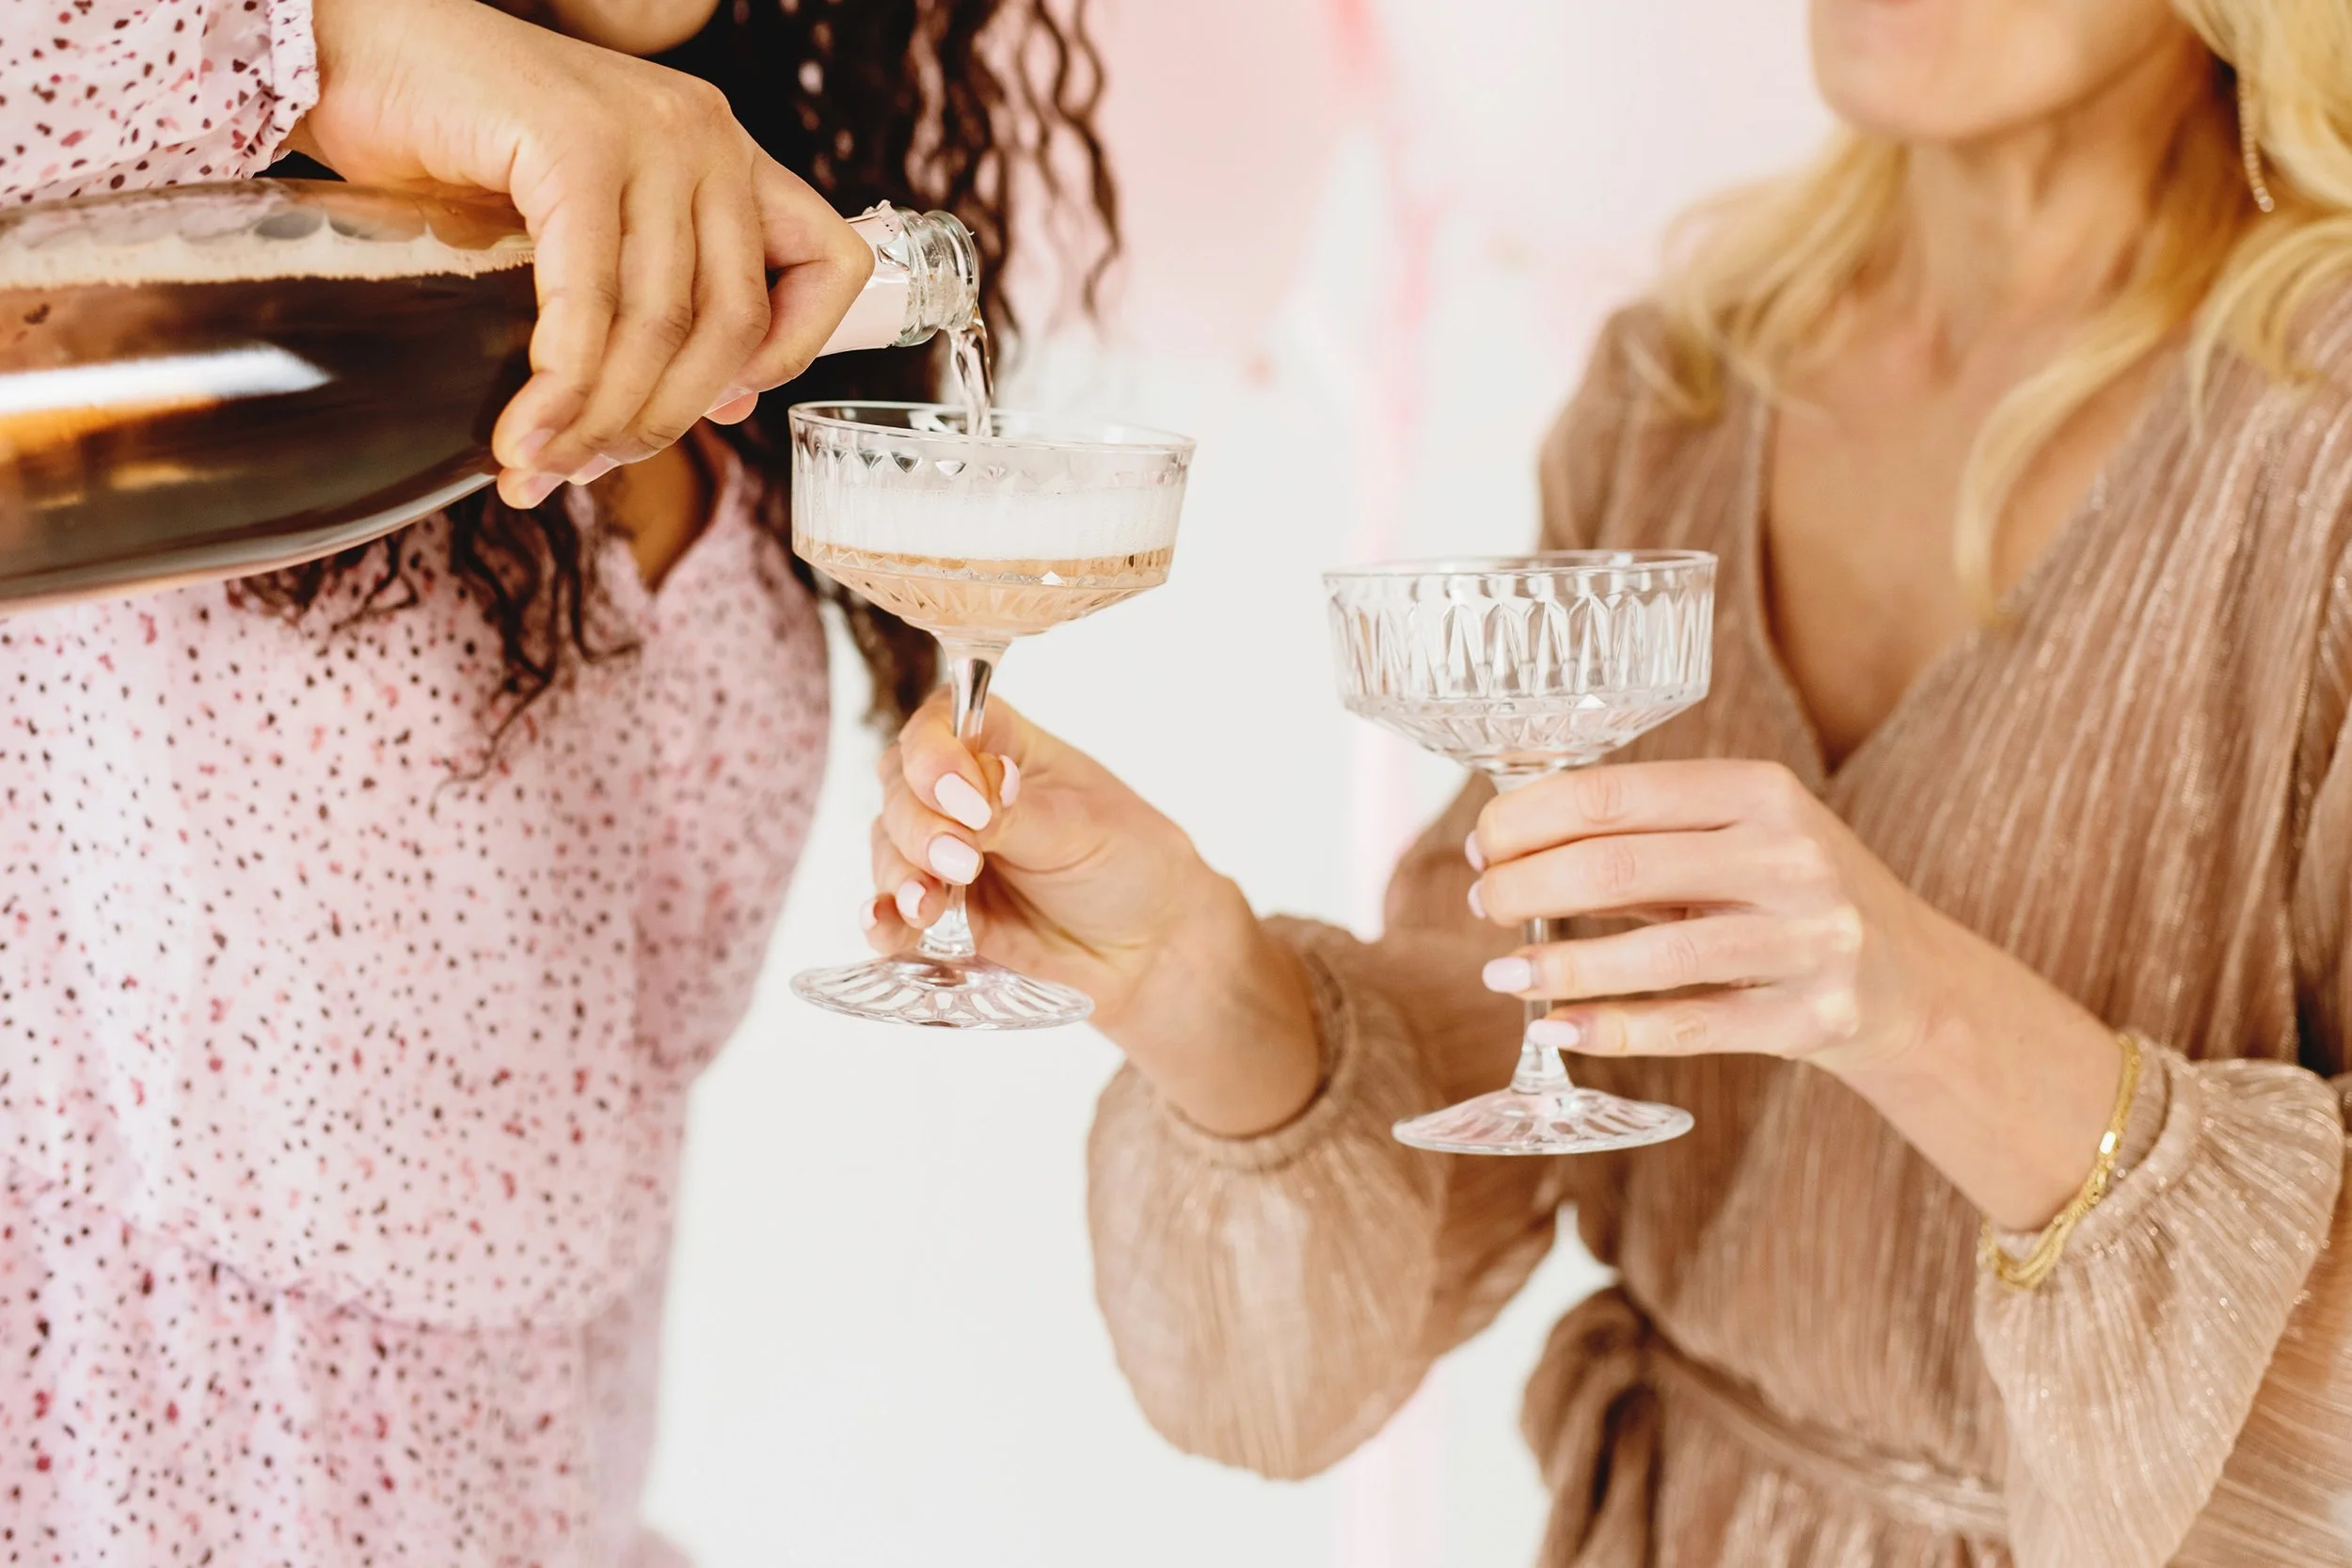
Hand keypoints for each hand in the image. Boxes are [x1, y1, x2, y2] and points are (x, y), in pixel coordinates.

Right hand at [289, 0, 871, 505]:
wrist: (349, 50)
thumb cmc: (457, 148)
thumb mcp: (587, 227)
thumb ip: (659, 296)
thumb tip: (728, 401)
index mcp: (726, 156)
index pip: (832, 264)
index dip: (793, 353)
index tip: (722, 407)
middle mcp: (706, 138)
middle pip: (734, 323)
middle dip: (663, 420)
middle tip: (589, 467)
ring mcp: (648, 134)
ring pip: (661, 326)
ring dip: (600, 421)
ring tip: (539, 467)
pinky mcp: (574, 143)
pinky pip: (591, 302)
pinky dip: (561, 384)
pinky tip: (525, 432)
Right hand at [868, 691, 1321, 1135]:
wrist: (1149, 949)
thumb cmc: (1132, 866)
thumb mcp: (1084, 830)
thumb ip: (1016, 815)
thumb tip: (965, 797)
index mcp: (1003, 747)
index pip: (941, 723)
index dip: (934, 754)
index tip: (959, 796)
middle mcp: (962, 793)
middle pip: (902, 786)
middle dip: (919, 825)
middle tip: (960, 862)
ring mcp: (944, 852)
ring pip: (889, 846)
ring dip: (899, 874)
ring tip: (926, 906)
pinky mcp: (939, 912)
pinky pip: (892, 911)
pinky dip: (882, 920)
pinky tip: (885, 928)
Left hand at [1466, 758, 2124, 1226]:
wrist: (1912, 977)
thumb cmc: (1788, 895)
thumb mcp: (1734, 839)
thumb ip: (1640, 837)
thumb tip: (1506, 846)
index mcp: (1760, 790)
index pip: (1615, 793)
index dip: (1529, 819)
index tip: (1481, 846)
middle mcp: (1793, 854)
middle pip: (1623, 865)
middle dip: (1530, 885)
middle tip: (1483, 905)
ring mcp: (1811, 938)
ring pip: (1657, 954)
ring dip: (1561, 967)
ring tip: (1502, 973)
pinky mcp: (1815, 1016)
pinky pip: (1694, 1026)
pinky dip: (1615, 1030)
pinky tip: (1559, 1029)